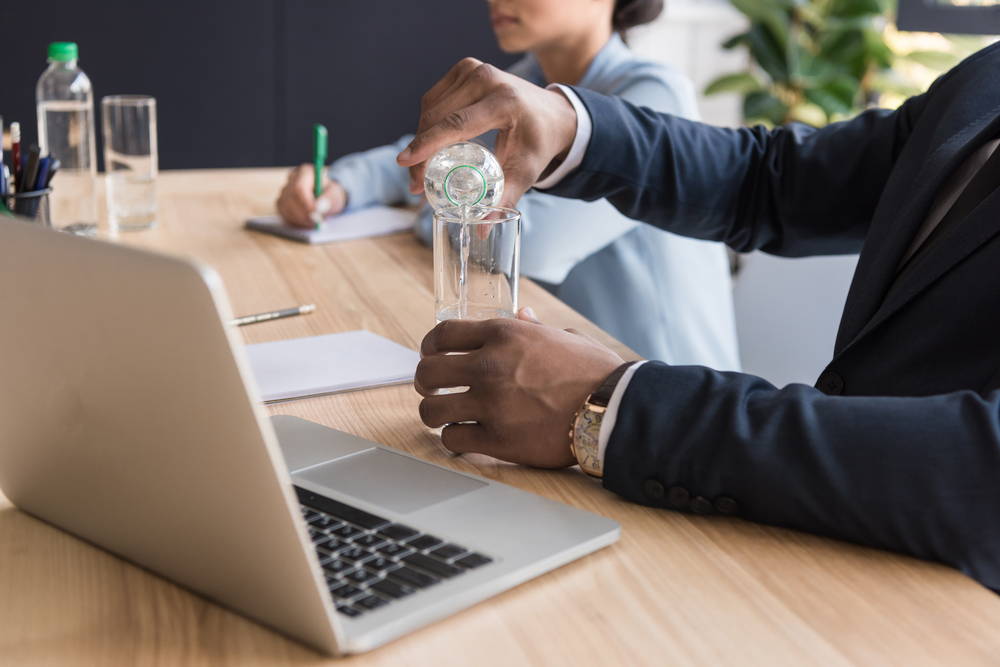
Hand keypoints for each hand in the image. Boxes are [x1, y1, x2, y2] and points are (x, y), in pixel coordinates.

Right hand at [275, 164, 347, 227]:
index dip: (306, 205)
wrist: (327, 197)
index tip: (317, 217)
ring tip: (314, 223)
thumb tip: (319, 208)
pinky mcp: (281, 201)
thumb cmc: (331, 194)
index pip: (299, 188)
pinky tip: (306, 222)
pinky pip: (283, 212)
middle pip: (291, 198)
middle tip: (317, 224)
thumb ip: (329, 199)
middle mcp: (292, 178)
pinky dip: (294, 220)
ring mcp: (284, 189)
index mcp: (305, 171)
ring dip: (300, 218)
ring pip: (285, 206)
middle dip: (304, 214)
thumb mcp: (336, 195)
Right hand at [396, 58, 577, 207]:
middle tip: (416, 183)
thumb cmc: (539, 143)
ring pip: (431, 107)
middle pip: (439, 116)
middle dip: (421, 151)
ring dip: (421, 137)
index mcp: (505, 100)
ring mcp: (474, 68)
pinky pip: (434, 98)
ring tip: (421, 170)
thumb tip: (481, 228)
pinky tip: (430, 145)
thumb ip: (505, 197)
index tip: (405, 162)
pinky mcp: (465, 68)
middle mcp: (487, 78)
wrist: (553, 113)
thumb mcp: (527, 171)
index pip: (457, 123)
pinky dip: (428, 122)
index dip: (427, 144)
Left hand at [415, 308, 623, 467]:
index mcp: (503, 334)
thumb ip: (533, 328)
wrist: (614, 409)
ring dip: (436, 413)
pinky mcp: (497, 440)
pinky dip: (455, 439)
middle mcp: (489, 366)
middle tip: (435, 389)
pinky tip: (467, 436)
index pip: (441, 335)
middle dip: (426, 381)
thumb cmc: (594, 372)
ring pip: (431, 410)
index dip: (429, 347)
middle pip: (428, 372)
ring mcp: (490, 405)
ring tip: (447, 416)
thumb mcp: (563, 337)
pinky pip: (453, 440)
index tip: (431, 356)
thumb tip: (521, 315)